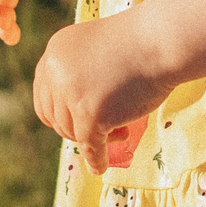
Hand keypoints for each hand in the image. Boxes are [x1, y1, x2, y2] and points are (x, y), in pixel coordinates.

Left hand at [33, 14, 166, 172]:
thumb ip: (76, 75)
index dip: (60, 114)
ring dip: (95, 138)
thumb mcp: (93, 52)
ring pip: (72, 133)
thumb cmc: (138, 44)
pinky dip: (96, 159)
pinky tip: (101, 166)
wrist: (162, 40)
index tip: (76, 122)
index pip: (43, 97)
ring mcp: (71, 93)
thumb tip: (70, 119)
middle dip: (78, 127)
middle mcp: (56, 72)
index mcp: (55, 53)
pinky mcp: (91, 114)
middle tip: (107, 127)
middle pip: (55, 118)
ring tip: (121, 130)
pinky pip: (89, 146)